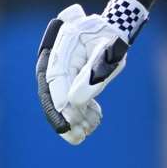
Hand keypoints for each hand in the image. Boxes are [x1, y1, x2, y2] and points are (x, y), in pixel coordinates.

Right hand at [35, 2, 133, 144]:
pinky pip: (71, 98)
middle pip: (52, 93)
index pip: (54, 82)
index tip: (68, 125)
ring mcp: (61, 69)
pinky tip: (94, 121)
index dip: (59, 106)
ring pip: (62, 99)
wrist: (114, 29)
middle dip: (63, 118)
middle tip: (76, 138)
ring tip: (88, 132)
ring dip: (74, 118)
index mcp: (62, 48)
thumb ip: (91, 74)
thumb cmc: (112, 38)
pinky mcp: (70, 77)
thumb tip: (73, 102)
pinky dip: (82, 111)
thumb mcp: (107, 53)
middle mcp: (55, 59)